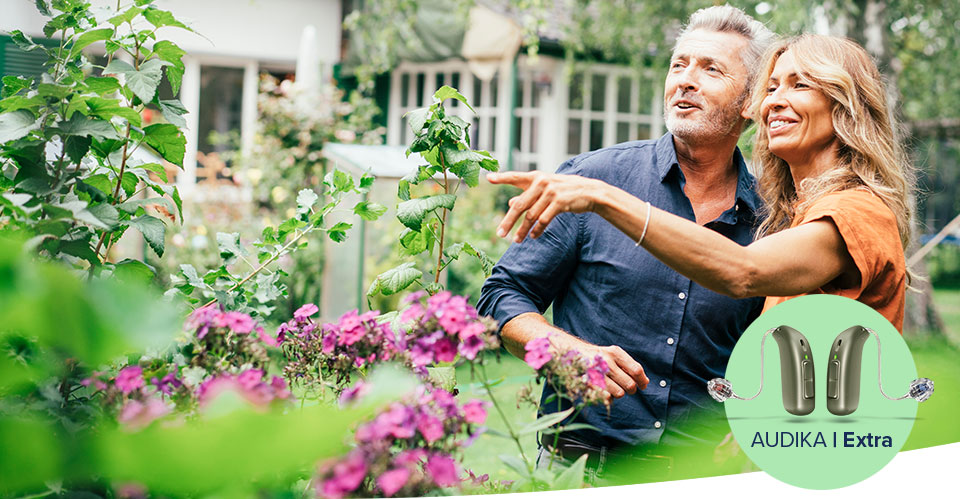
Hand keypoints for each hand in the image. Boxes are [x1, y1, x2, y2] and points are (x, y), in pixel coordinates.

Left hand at [487, 171, 606, 241]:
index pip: (515, 177)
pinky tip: (533, 236)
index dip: (502, 177)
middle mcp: (542, 183)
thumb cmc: (564, 190)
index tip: (488, 178)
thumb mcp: (546, 190)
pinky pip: (544, 220)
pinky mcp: (560, 202)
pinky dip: (537, 230)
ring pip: (531, 216)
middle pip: (520, 205)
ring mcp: (551, 192)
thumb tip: (510, 203)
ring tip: (516, 240)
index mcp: (536, 177)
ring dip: (523, 230)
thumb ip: (528, 196)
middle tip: (499, 233)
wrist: (590, 192)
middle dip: (508, 221)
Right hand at [589, 344, 649, 397]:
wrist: (572, 353)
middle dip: (631, 389)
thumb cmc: (599, 356)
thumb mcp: (614, 355)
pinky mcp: (589, 385)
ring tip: (613, 387)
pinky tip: (604, 390)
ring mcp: (597, 374)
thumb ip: (630, 366)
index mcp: (615, 353)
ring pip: (619, 393)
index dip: (642, 380)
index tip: (643, 385)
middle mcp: (606, 362)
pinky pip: (607, 398)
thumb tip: (646, 382)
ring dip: (619, 393)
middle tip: (628, 388)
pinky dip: (609, 397)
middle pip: (629, 384)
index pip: (636, 370)